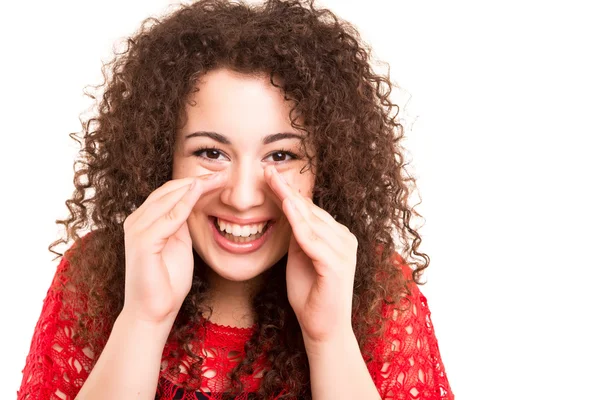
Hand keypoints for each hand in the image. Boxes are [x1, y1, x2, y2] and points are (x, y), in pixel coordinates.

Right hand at [121, 171, 226, 324]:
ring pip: (168, 198)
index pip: (170, 192)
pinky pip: (167, 217)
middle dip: (197, 180)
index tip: (220, 177)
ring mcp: (136, 230)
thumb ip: (181, 223)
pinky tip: (199, 193)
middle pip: (169, 190)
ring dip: (194, 186)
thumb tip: (193, 202)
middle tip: (223, 173)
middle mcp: (136, 220)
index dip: (194, 183)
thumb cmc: (167, 282)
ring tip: (217, 179)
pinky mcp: (142, 242)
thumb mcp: (179, 244)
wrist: (154, 312)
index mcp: (144, 220)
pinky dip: (184, 203)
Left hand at [264, 165, 357, 343]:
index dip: (288, 191)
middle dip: (286, 189)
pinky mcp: (337, 265)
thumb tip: (287, 211)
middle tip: (266, 169)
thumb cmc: (310, 295)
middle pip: (310, 209)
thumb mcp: (299, 257)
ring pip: (312, 220)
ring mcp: (344, 250)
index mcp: (337, 236)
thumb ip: (298, 236)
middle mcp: (344, 238)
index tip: (268, 174)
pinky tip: (286, 207)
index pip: (309, 209)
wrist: (321, 328)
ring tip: (272, 181)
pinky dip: (299, 223)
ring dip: (290, 200)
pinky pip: (313, 240)